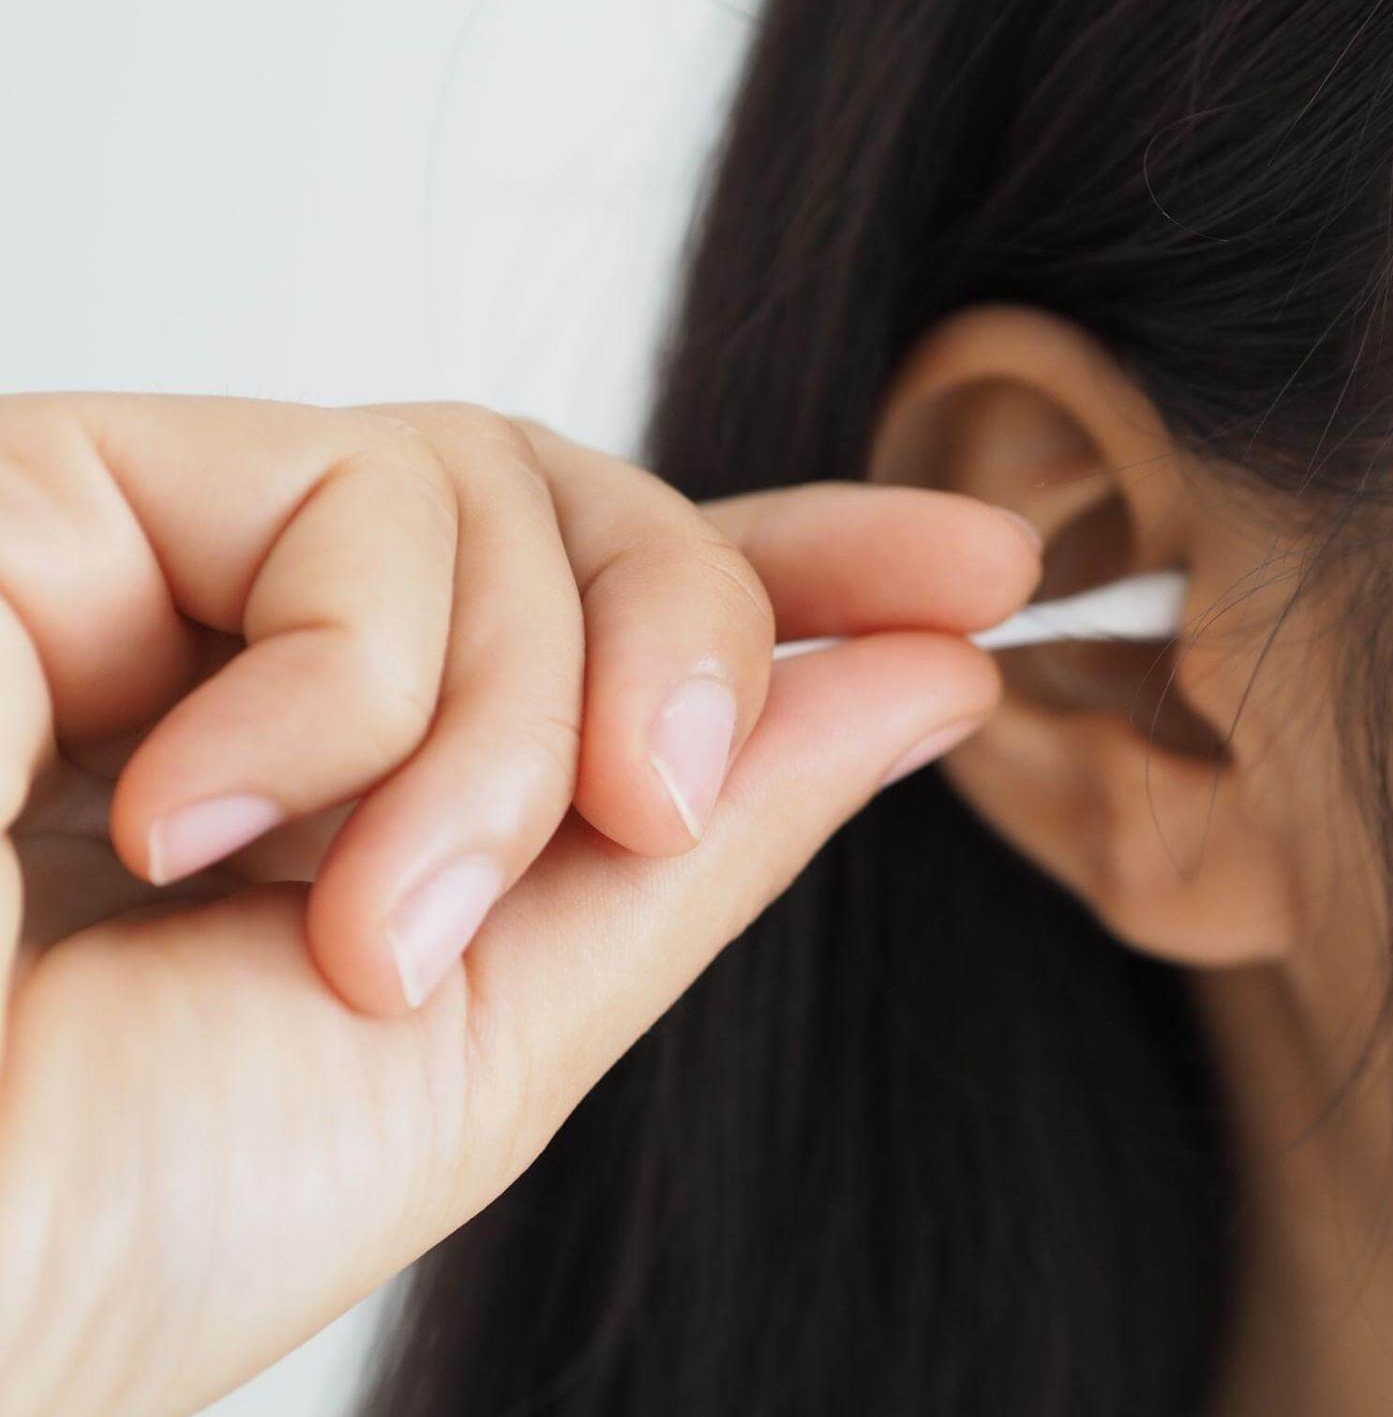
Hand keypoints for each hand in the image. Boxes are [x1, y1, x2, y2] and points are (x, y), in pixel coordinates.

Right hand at [0, 395, 1039, 1416]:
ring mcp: (159, 559)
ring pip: (494, 490)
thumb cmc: (127, 1215)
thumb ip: (716, 838)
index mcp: (370, 776)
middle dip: (686, 645)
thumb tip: (928, 676)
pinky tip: (192, 826)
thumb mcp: (512, 1026)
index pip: (617, 608)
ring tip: (381, 928)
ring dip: (502, 731)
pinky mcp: (50, 492)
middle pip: (583, 509)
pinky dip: (349, 691)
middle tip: (659, 806)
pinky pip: (349, 497)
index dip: (812, 564)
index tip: (985, 571)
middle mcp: (264, 645)